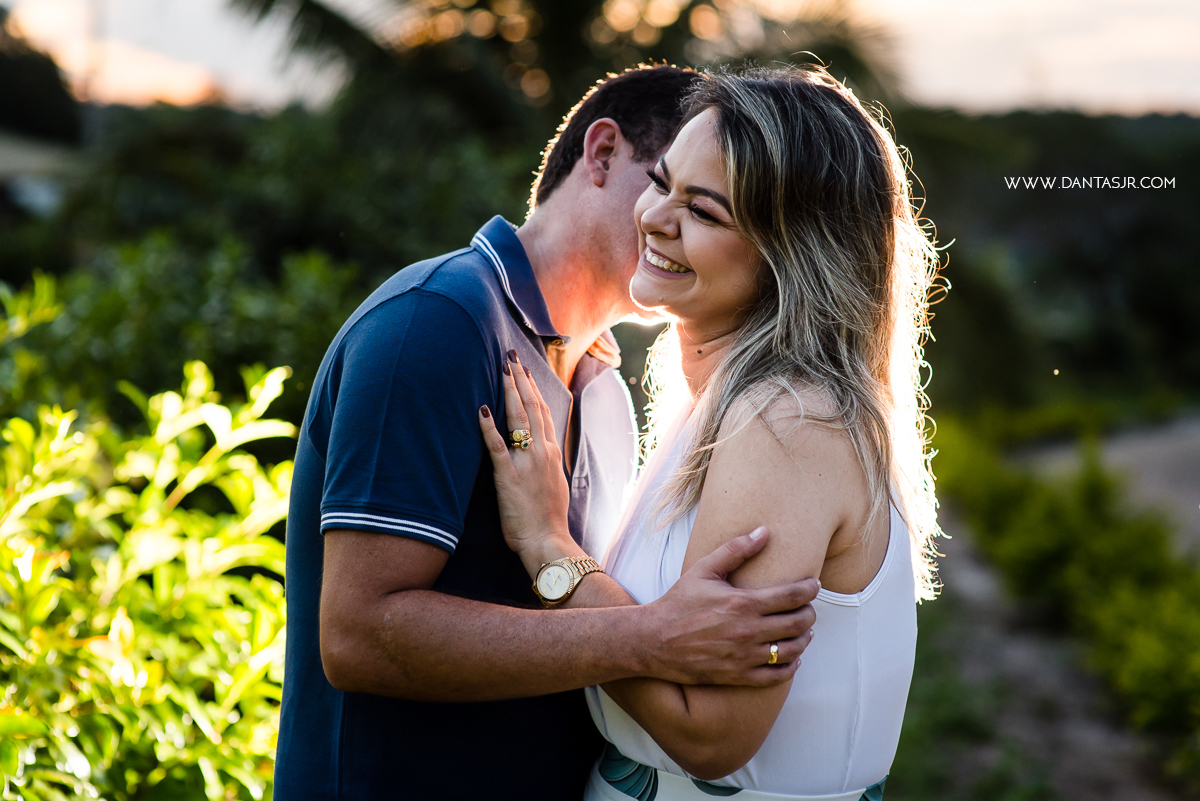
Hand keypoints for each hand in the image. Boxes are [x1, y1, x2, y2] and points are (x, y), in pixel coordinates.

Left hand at [478, 352, 572, 572]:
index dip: (533, 389)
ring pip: (518, 418)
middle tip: (512, 357)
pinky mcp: (508, 476)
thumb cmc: (548, 520)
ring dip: (509, 391)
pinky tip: (482, 409)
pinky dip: (489, 427)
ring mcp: (526, 462)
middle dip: (520, 380)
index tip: (525, 370)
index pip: (542, 412)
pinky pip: (497, 446)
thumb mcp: (553, 485)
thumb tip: (541, 453)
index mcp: (550, 453)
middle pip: (531, 407)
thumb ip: (546, 465)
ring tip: (503, 369)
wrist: (548, 541)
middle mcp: (541, 452)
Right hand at [642, 528, 819, 685]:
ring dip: (804, 639)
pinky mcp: (738, 676)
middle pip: (798, 623)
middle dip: (809, 613)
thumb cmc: (679, 602)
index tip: (814, 585)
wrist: (654, 640)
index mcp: (743, 603)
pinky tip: (792, 657)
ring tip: (803, 630)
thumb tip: (764, 532)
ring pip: (792, 650)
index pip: (792, 596)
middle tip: (808, 607)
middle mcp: (748, 631)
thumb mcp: (704, 570)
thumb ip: (735, 550)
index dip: (809, 589)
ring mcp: (744, 657)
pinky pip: (776, 676)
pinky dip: (790, 666)